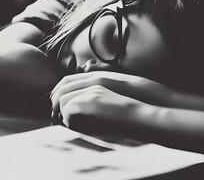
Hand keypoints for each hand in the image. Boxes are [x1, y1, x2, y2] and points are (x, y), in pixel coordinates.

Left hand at [51, 71, 171, 120]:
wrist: (148, 115)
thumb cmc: (137, 110)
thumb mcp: (115, 100)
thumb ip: (99, 99)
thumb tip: (85, 110)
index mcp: (99, 79)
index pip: (69, 80)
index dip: (60, 91)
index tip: (56, 103)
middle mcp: (93, 81)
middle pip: (62, 86)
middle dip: (55, 100)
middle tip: (55, 115)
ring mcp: (92, 91)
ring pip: (62, 98)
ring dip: (61, 111)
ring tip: (65, 122)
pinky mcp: (91, 102)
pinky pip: (69, 109)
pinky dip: (68, 118)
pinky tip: (74, 126)